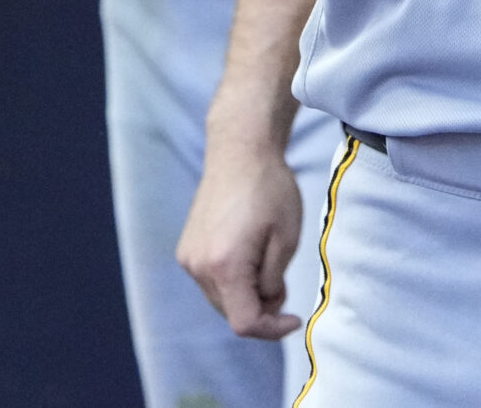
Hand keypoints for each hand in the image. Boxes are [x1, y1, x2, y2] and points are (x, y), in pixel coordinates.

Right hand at [177, 136, 306, 339]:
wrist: (239, 152)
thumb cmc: (269, 189)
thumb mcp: (286, 238)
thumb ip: (274, 280)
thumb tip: (266, 303)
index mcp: (224, 266)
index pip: (244, 323)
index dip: (272, 329)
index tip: (294, 318)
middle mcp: (198, 267)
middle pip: (232, 313)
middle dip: (262, 306)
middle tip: (281, 276)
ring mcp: (188, 258)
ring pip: (222, 298)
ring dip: (247, 292)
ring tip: (265, 256)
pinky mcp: (186, 249)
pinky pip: (211, 281)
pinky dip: (232, 279)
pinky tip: (247, 251)